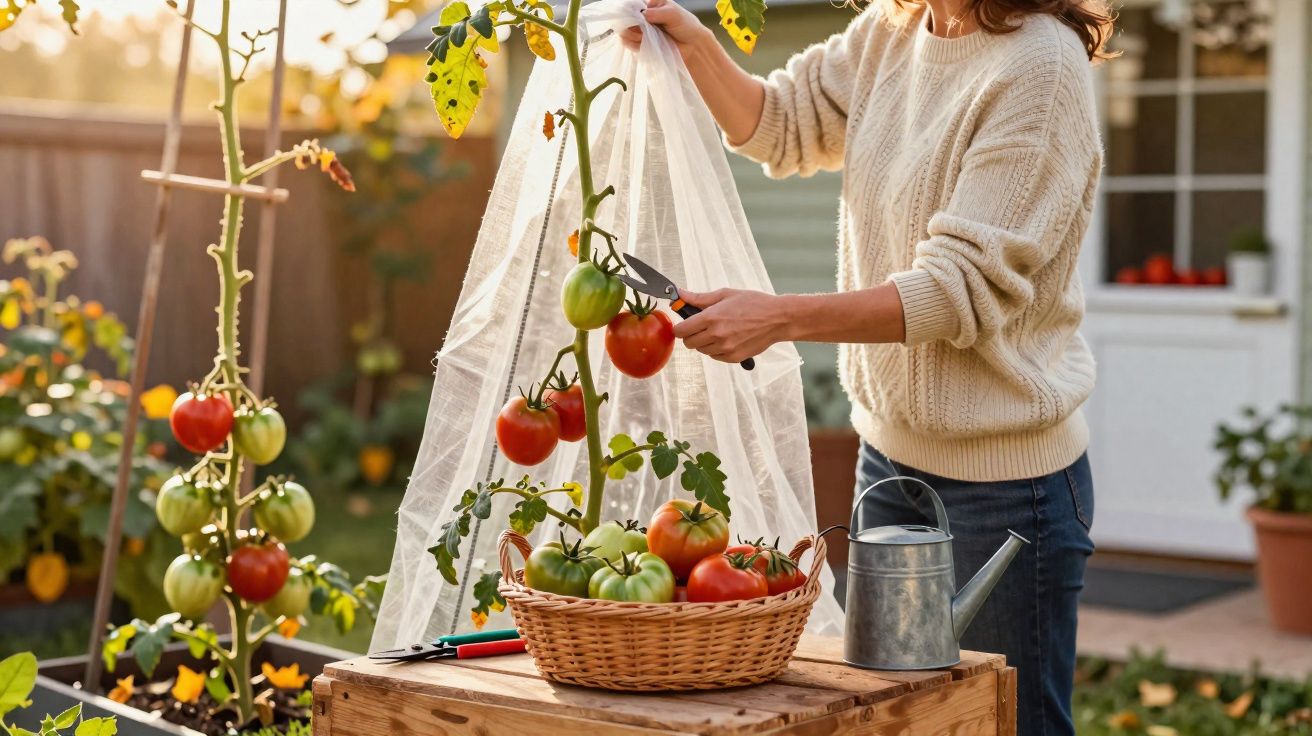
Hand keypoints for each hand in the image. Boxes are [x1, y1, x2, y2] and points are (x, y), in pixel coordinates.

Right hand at [622, 0, 713, 60]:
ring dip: (632, 37)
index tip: (638, 20)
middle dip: (630, 27)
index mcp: (649, 5)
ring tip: (644, 39)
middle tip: (642, 32)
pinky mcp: (641, 44)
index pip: (630, 5)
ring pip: (624, 32)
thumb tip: (642, 15)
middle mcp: (643, 17)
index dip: (629, 12)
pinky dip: (633, 45)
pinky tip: (643, 45)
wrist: (693, 46)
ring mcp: (641, 31)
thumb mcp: (674, 14)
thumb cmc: (686, 25)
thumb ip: (657, 13)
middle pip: (625, 19)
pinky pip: (629, 44)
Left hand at [673, 288, 788, 363]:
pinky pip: (714, 356)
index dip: (680, 327)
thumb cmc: (754, 303)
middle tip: (701, 326)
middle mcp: (716, 335)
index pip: (681, 330)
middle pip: (688, 343)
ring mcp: (725, 348)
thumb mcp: (726, 294)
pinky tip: (727, 338)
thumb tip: (680, 295)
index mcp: (711, 318)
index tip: (684, 324)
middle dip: (691, 334)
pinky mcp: (733, 357)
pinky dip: (716, 349)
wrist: (777, 318)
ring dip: (704, 342)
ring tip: (718, 330)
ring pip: (701, 350)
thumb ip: (699, 298)